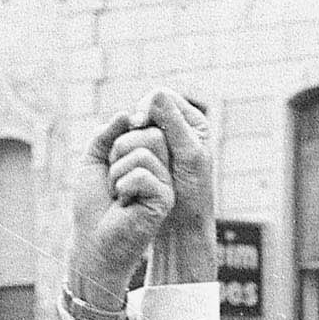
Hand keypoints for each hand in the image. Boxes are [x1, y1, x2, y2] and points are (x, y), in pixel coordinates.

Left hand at [68, 98, 177, 308]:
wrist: (93, 239)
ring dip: (117, 172)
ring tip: (118, 193)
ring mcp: (165, 183)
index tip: (111, 160)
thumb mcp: (94, 159)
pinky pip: (142, 174)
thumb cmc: (93, 204)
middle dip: (118, 152)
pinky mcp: (164, 199)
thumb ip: (107, 133)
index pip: (145, 126)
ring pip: (144, 152)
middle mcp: (161, 168)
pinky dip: (123, 186)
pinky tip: (125, 204)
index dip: (122, 136)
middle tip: (114, 179)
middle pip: (149, 134)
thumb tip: (127, 114)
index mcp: (148, 157)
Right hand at [138, 89, 217, 283]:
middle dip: (138, 122)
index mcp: (194, 122)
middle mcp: (180, 130)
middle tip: (131, 135)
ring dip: (130, 136)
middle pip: (148, 110)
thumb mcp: (188, 156)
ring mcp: (165, 144)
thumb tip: (155, 94)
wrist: (185, 225)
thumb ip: (174, 125)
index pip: (163, 97)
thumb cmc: (192, 194)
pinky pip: (132, 144)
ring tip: (127, 151)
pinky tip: (124, 160)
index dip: (147, 105)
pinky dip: (126, 150)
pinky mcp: (151, 159)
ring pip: (138, 128)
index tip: (139, 122)